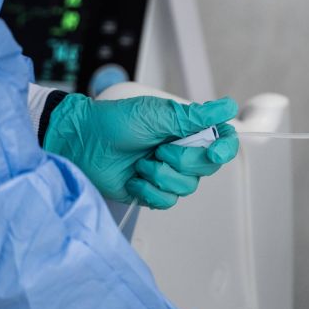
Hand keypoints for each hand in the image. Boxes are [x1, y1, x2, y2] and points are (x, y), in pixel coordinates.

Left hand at [42, 95, 238, 208]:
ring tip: (140, 163)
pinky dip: (149, 191)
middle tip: (158, 149)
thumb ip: (194, 116)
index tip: (214, 152)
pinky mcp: (150, 191)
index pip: (221, 141)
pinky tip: (134, 179)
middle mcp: (179, 152)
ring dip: (161, 176)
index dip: (224, 149)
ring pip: (186, 187)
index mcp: (185, 130)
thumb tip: (226, 107)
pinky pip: (166, 201)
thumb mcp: (156, 115)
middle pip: (206, 168)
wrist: (82, 143)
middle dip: (182, 161)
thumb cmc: (113, 122)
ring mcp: (166, 172)